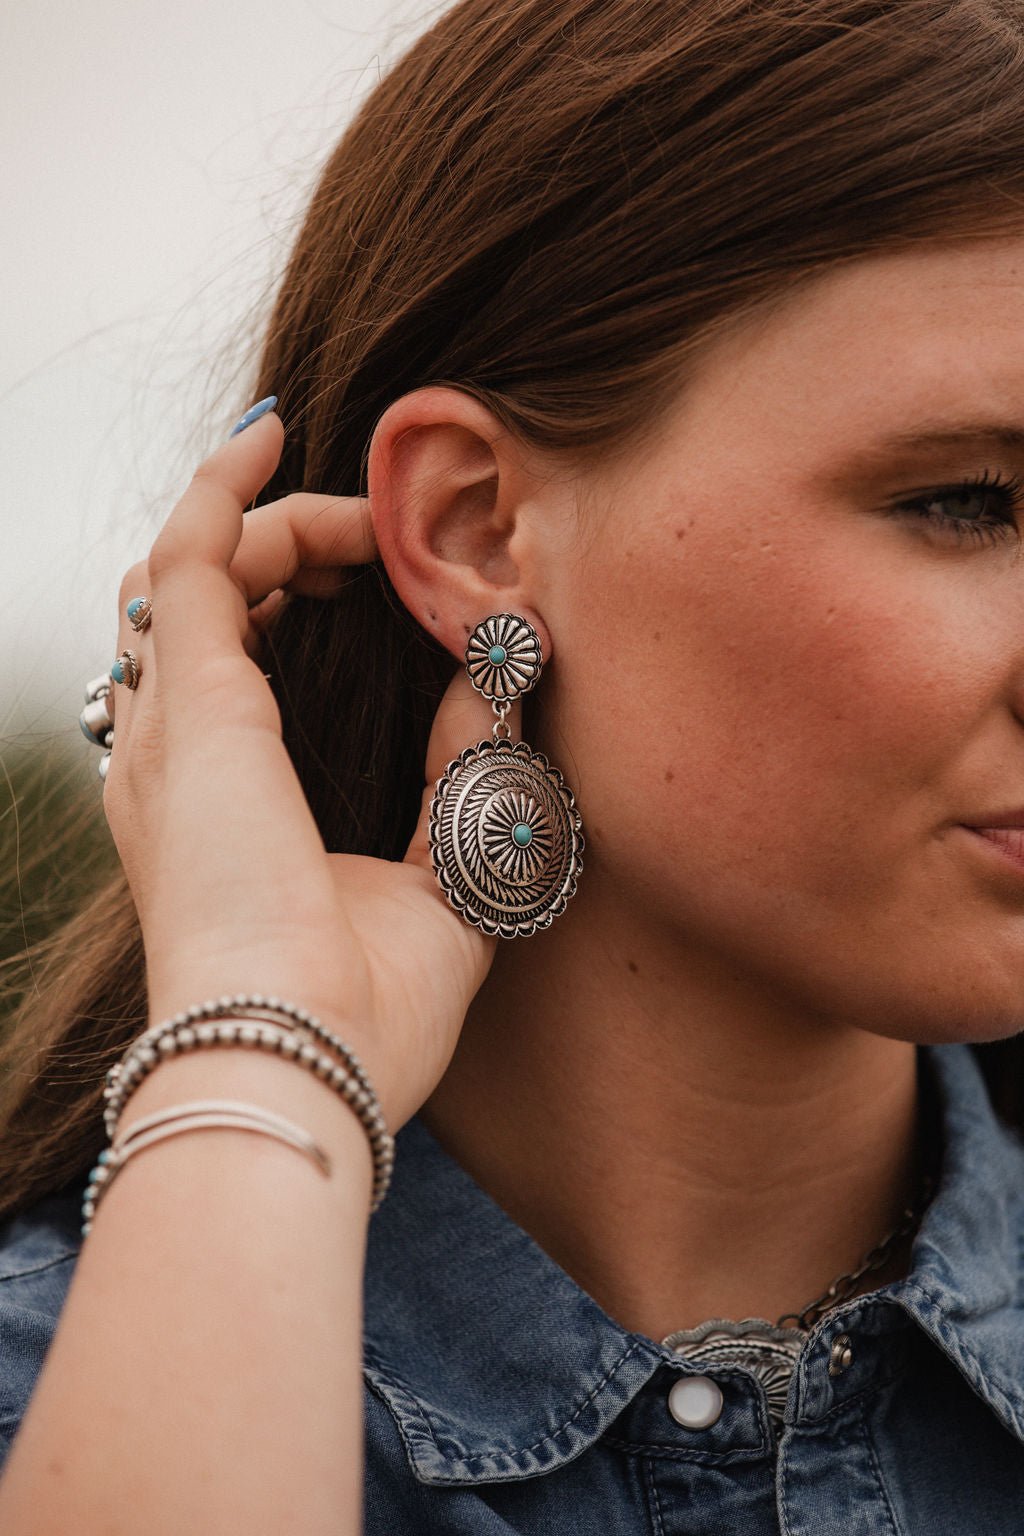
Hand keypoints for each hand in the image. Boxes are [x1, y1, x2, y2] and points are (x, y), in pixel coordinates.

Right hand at [102, 409, 509, 1131]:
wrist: (305, 1063)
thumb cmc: (367, 1009)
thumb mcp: (444, 876)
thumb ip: (463, 776)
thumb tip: (493, 680)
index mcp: (222, 808)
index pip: (230, 674)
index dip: (286, 610)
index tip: (379, 580)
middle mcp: (180, 758)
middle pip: (203, 613)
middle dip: (285, 558)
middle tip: (375, 543)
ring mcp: (176, 724)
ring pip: (190, 572)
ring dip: (271, 524)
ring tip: (356, 513)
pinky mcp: (194, 696)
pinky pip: (191, 553)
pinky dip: (225, 487)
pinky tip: (276, 438)